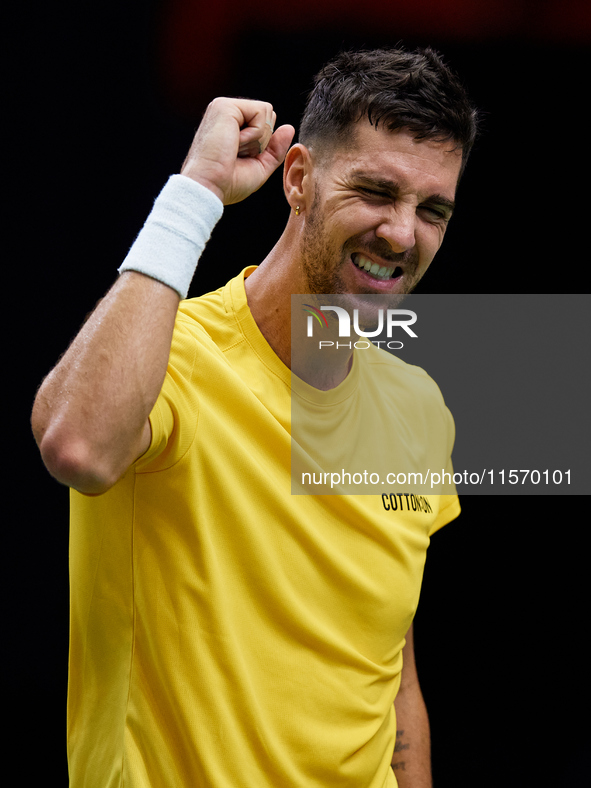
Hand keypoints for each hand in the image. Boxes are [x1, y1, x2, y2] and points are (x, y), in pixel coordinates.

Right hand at [180, 97, 294, 204]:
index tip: (241, 159)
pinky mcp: (225, 106)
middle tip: (238, 154)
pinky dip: (255, 134)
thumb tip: (289, 127)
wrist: (208, 188)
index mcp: (231, 125)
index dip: (263, 145)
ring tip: (234, 149)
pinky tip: (235, 143)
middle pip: (269, 116)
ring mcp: (224, 106)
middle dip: (263, 141)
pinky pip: (261, 113)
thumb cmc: (228, 182)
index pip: (266, 124)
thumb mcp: (259, 166)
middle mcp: (227, 112)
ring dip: (258, 139)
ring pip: (267, 113)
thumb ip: (275, 148)